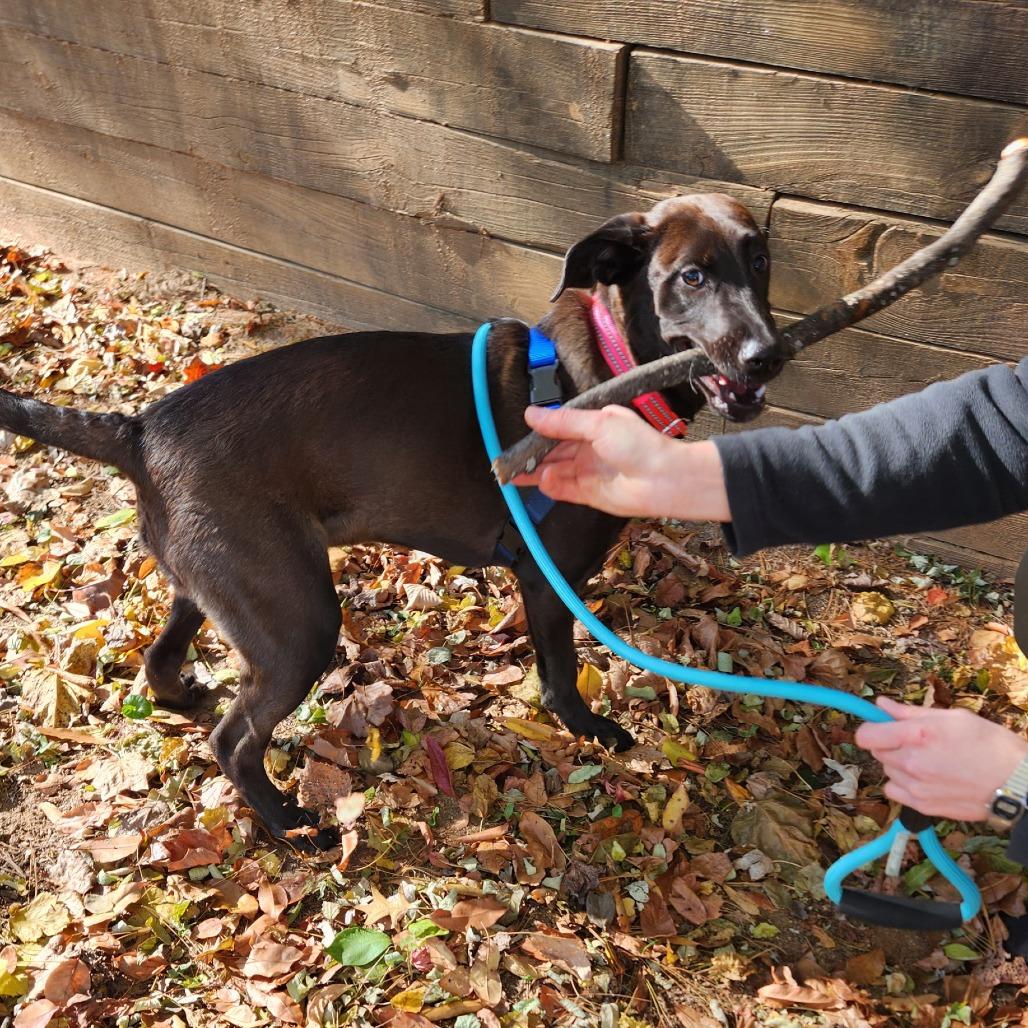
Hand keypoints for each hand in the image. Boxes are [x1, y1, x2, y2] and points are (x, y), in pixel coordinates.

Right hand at [514, 405, 730, 521]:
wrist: (665, 479)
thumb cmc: (639, 445)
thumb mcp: (599, 423)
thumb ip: (563, 421)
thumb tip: (531, 414)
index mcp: (594, 426)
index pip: (559, 428)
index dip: (539, 431)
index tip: (520, 433)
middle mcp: (589, 448)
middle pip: (553, 451)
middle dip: (532, 454)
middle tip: (509, 458)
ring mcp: (588, 471)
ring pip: (554, 471)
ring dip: (535, 472)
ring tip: (514, 473)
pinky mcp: (589, 493)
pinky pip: (563, 489)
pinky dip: (550, 486)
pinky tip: (541, 481)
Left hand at [855, 697, 1027, 821]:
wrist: (1016, 783)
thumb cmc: (990, 744)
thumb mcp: (952, 717)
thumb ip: (910, 713)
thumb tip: (881, 705)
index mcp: (917, 736)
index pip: (866, 736)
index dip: (871, 729)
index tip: (882, 727)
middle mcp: (911, 762)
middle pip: (877, 752)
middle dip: (889, 744)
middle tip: (915, 742)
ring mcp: (916, 787)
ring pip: (887, 771)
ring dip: (898, 764)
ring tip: (928, 761)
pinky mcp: (923, 806)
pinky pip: (895, 791)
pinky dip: (903, 785)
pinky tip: (924, 779)